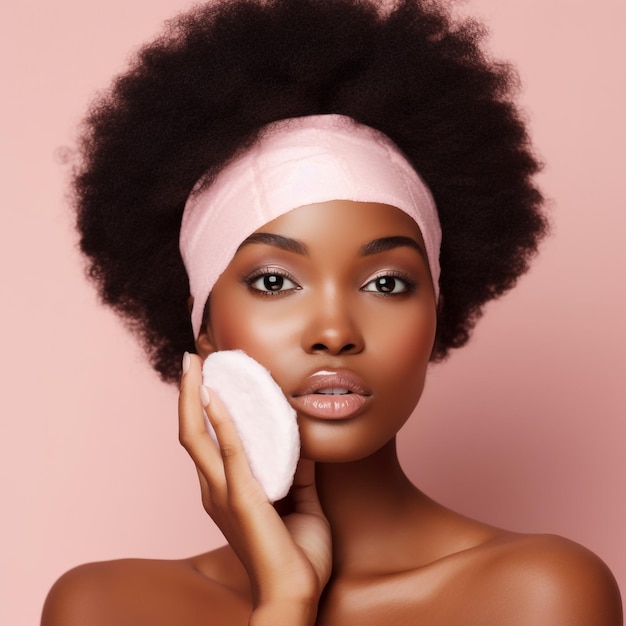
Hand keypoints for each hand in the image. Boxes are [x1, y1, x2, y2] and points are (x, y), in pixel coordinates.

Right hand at [178, 353, 331, 615]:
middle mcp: (215, 488)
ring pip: (197, 436)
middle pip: (191, 432)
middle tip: (191, 360)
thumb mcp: (300, 502)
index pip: (207, 440)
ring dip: (195, 397)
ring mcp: (223, 492)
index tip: (210, 376)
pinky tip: (216, 396)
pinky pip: (229, 451)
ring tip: (195, 366)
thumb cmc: (295, 554)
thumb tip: (302, 441)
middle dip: (188, 394)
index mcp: (226, 490)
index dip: (204, 407)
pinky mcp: (240, 498)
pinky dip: (220, 421)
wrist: (295, 595)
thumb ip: (297, 471)